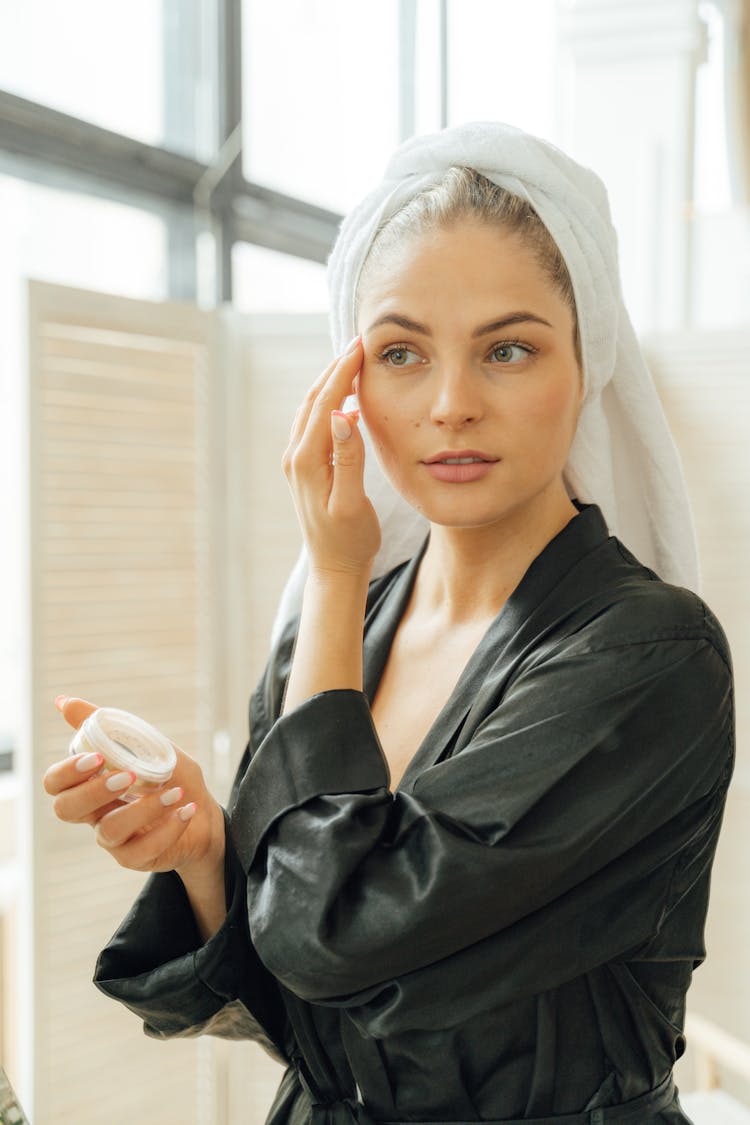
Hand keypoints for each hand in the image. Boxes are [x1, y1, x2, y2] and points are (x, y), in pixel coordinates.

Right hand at [44, 697, 225, 879]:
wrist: (205, 813)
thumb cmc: (170, 776)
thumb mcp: (145, 744)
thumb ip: (106, 726)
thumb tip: (63, 701)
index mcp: (91, 784)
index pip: (55, 783)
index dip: (66, 772)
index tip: (97, 757)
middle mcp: (95, 813)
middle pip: (66, 809)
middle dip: (93, 790)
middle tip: (129, 775)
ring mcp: (113, 839)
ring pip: (109, 830)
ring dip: (145, 808)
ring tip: (175, 792)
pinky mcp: (135, 858)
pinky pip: (142, 849)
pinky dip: (169, 826)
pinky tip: (187, 808)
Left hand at [282, 335, 381, 575]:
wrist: (334, 568)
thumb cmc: (349, 540)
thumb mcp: (351, 503)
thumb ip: (348, 459)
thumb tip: (343, 415)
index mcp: (307, 460)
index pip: (325, 403)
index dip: (343, 371)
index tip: (362, 344)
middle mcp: (295, 456)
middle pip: (315, 400)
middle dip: (336, 368)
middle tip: (360, 342)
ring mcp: (297, 462)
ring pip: (312, 409)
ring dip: (331, 382)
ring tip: (353, 361)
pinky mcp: (305, 468)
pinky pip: (314, 424)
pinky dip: (329, 403)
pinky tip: (347, 400)